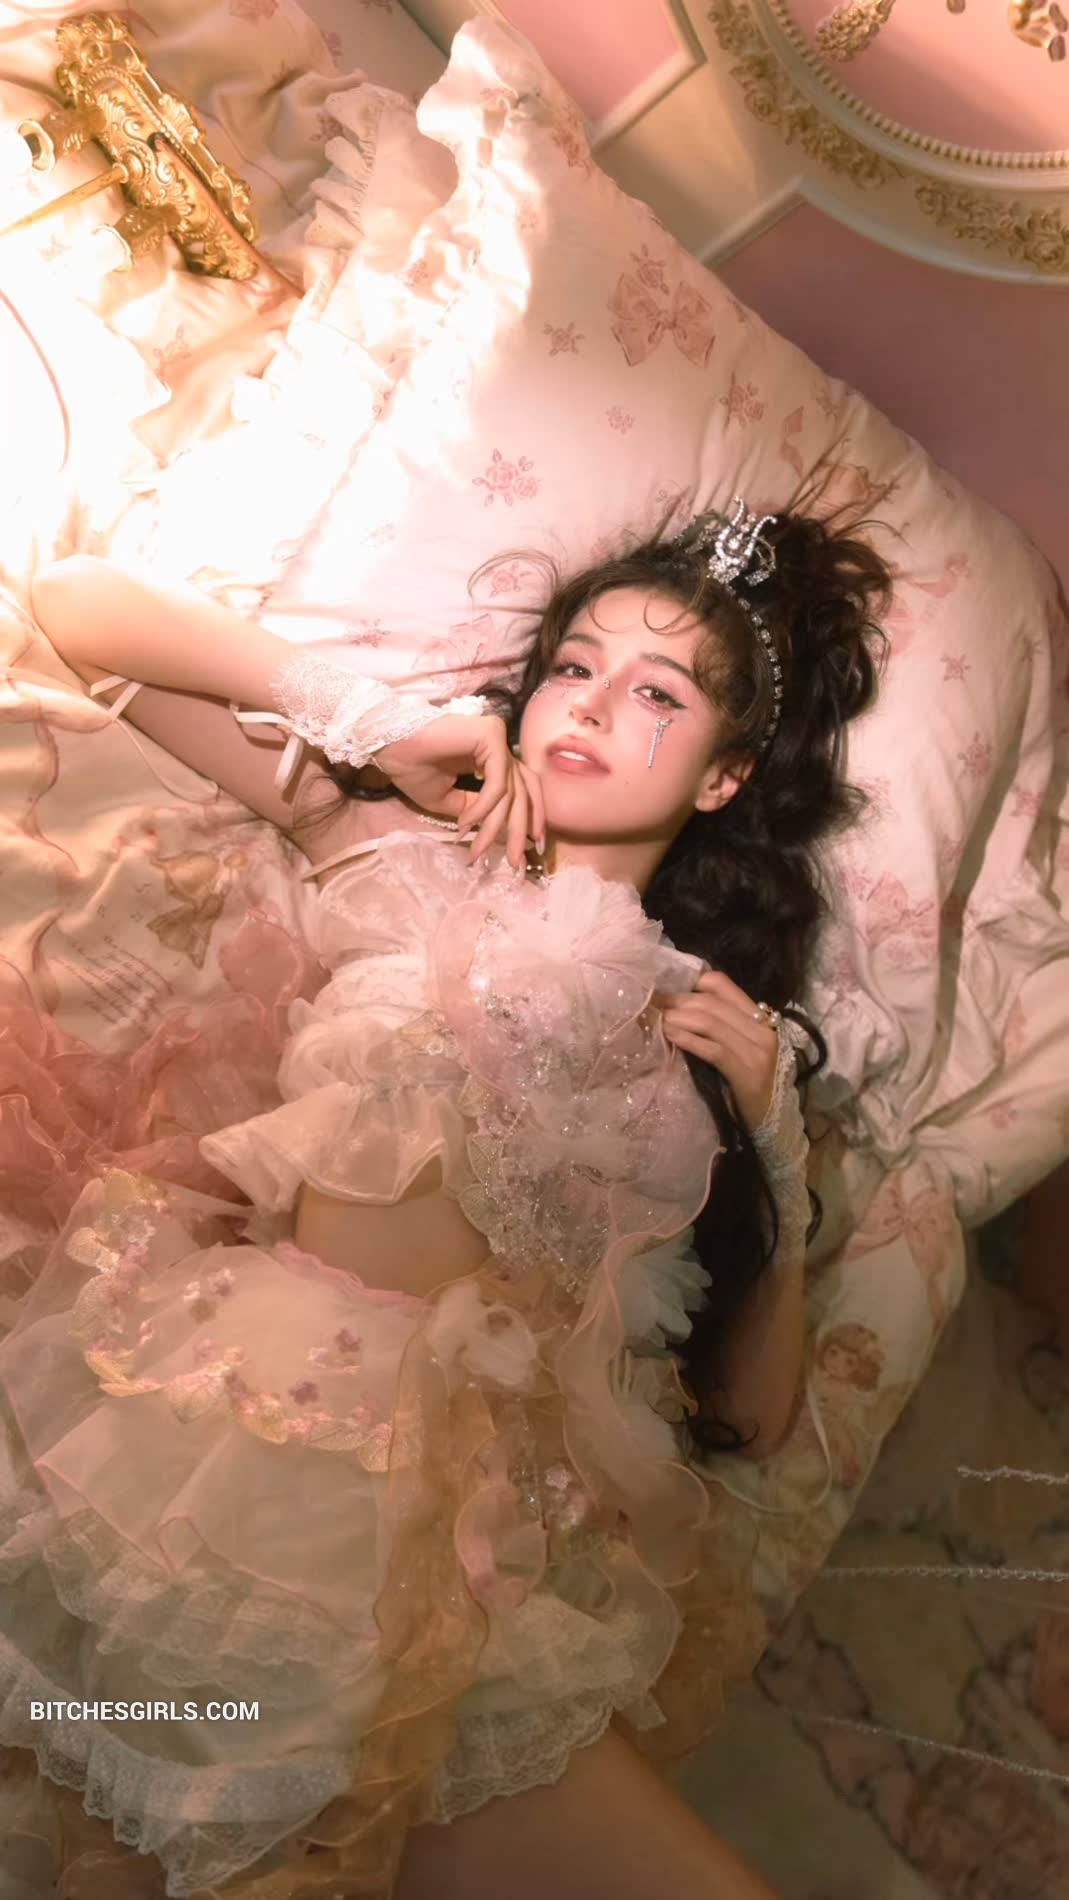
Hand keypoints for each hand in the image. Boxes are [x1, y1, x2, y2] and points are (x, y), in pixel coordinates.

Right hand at [374, 713, 545, 871]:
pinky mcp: (491, 735)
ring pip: (511, 792)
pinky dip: (484, 807)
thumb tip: (493, 828)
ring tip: (477, 851)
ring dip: (493, 827)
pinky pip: (497, 782)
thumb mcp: (448, 800)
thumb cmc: (412, 768)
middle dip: (520, 831)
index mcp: (493, 759)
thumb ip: (474, 810)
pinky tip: (466, 823)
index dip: (531, 819)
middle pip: (524, 793)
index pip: (524, 790)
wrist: (388, 747)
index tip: (531, 848)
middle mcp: (500, 748)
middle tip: (516, 862)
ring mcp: (497, 739)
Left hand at [654, 970, 779, 1132]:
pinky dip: (689, 1040)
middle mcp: (762, 1030)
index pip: (723, 985)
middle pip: (712, 1003)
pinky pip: (713, 1049)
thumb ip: (725, 1027)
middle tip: (655, 1004)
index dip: (693, 983)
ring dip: (679, 1018)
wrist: (775, 1120)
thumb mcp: (744, 1048)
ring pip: (710, 1023)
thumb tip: (684, 1009)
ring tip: (659, 1020)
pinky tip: (671, 1036)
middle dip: (679, 1001)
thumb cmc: (753, 1083)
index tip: (669, 990)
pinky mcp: (747, 1073)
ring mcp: (756, 1051)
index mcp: (761, 1019)